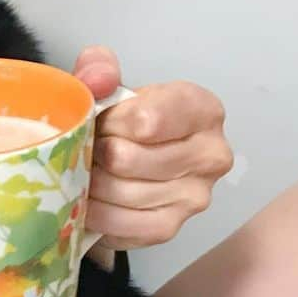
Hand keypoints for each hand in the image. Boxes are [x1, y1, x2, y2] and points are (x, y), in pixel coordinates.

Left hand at [74, 46, 232, 251]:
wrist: (128, 162)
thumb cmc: (125, 120)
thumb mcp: (111, 85)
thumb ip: (100, 69)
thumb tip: (98, 79)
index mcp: (202, 109)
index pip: (146, 120)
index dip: (109, 121)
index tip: (103, 121)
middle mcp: (211, 154)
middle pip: (126, 158)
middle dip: (95, 153)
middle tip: (89, 148)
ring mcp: (196, 196)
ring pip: (119, 191)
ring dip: (91, 182)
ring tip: (86, 170)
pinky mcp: (171, 226)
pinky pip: (121, 223)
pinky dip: (95, 212)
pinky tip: (88, 199)